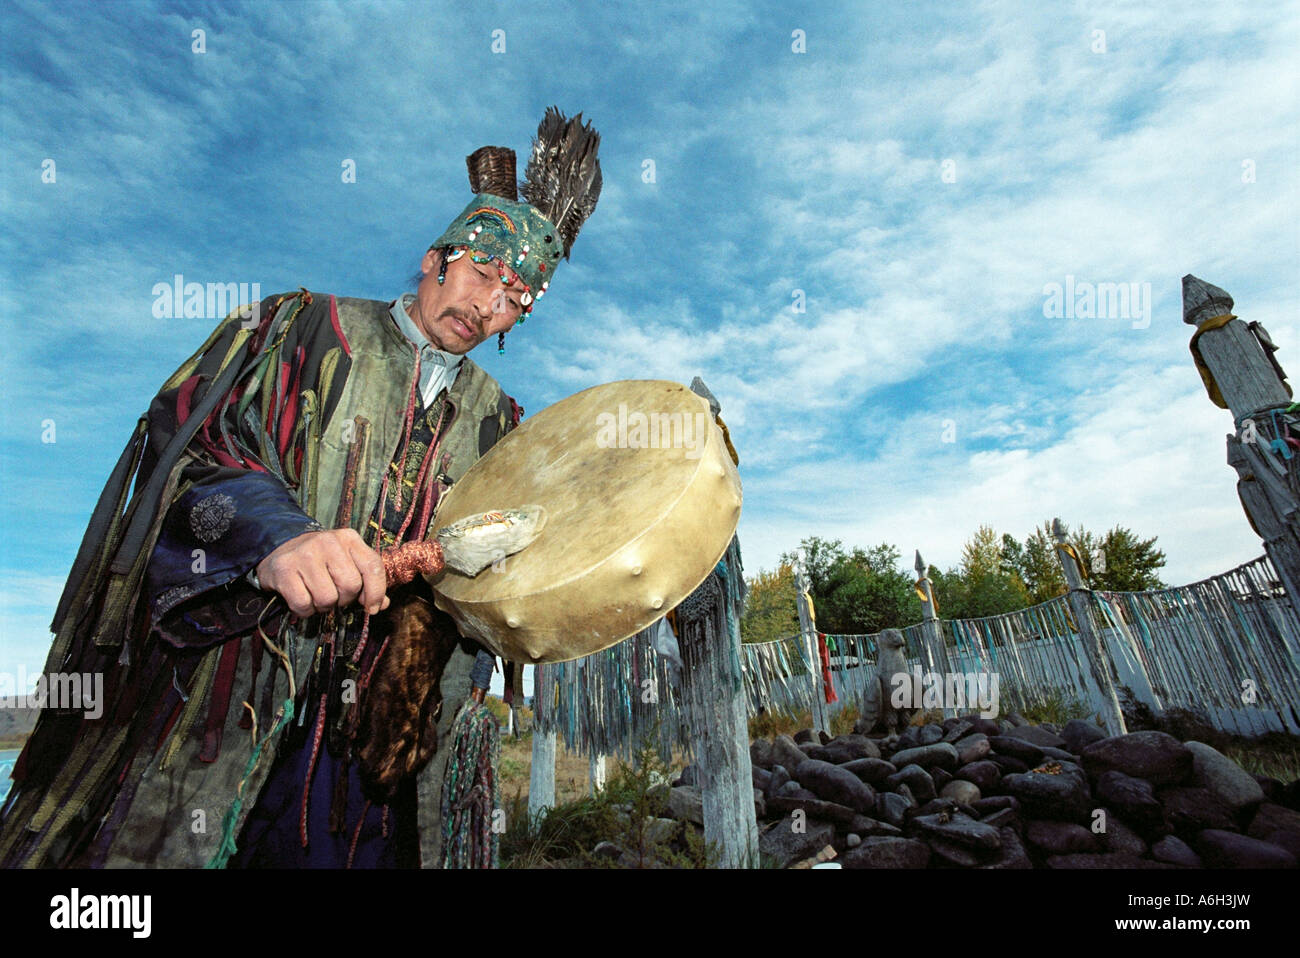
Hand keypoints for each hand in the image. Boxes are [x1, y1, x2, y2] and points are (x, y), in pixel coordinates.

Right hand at [254, 528, 391, 617]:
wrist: (279, 547)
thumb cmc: (320, 560)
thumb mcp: (346, 562)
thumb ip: (367, 581)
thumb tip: (381, 604)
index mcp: (349, 538)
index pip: (373, 566)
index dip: (376, 591)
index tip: (372, 607)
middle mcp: (328, 542)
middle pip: (350, 586)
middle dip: (344, 599)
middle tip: (334, 594)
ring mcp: (304, 554)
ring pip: (327, 598)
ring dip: (323, 606)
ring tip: (316, 595)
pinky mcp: (284, 569)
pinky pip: (303, 604)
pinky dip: (305, 610)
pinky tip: (302, 598)